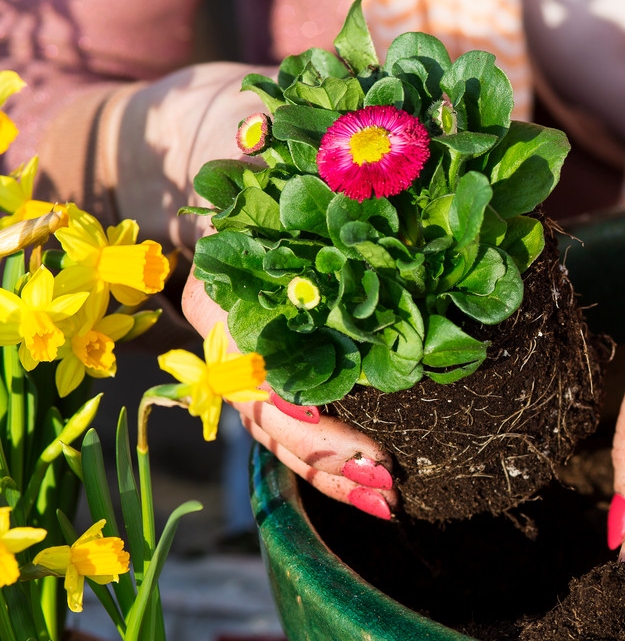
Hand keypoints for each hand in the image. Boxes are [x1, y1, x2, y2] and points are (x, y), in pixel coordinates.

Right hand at [114, 63, 398, 518]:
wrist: (217, 153)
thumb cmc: (243, 143)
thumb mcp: (251, 139)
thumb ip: (272, 153)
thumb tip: (290, 144)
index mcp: (219, 298)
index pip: (250, 372)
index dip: (298, 413)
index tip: (350, 434)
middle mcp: (228, 338)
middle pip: (270, 418)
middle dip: (327, 458)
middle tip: (388, 483)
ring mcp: (253, 358)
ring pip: (286, 434)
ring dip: (335, 473)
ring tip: (391, 500)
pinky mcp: (283, 364)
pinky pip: (304, 423)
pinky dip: (338, 457)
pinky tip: (380, 484)